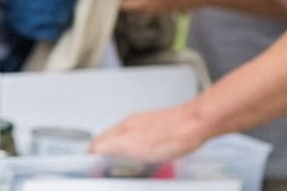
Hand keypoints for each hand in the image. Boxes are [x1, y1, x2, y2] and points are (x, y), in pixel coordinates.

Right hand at [90, 104, 207, 163]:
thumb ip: (113, 146)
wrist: (196, 123)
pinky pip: (134, 134)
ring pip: (120, 135)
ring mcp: (143, 123)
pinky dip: (129, 144)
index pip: (99, 141)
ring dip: (114, 147)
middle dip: (101, 149)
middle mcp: (130, 123)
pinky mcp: (155, 124)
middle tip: (99, 162)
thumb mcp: (138, 147)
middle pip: (108, 137)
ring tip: (115, 159)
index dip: (92, 154)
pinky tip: (138, 151)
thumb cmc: (173, 136)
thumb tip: (94, 148)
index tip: (90, 163)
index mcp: (123, 129)